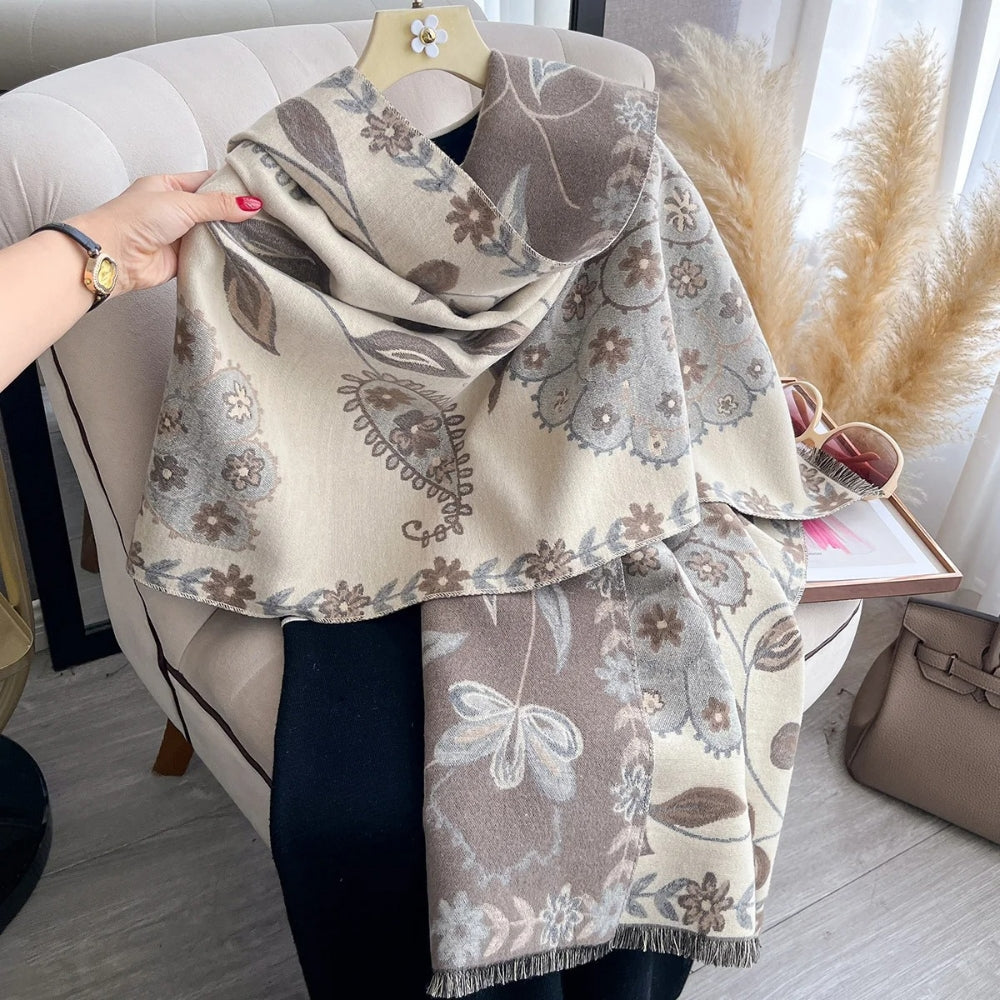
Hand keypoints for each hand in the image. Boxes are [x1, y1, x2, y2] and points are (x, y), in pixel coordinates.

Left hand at [65, 171, 261, 295]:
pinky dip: (222, 257)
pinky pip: (207, 257)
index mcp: (170, 186)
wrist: (114, 255)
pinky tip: (244, 256)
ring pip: (213, 234)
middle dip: (236, 214)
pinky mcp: (183, 260)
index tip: (259, 192)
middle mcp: (175, 210)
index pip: (208, 182)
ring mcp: (179, 236)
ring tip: (263, 237)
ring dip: (230, 237)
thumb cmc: (137, 219)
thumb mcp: (181, 202)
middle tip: (267, 217)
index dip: (232, 186)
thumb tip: (252, 204)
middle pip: (213, 210)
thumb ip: (218, 205)